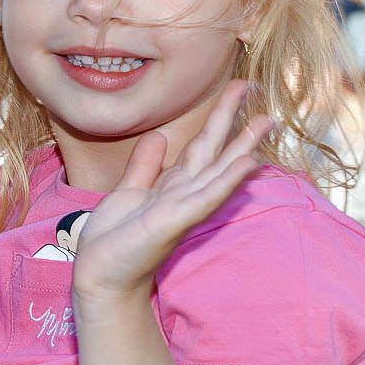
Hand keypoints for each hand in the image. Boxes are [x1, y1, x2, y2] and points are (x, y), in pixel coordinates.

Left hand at [71, 82, 271, 304]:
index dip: (219, 117)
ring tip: (265, 120)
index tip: (237, 89)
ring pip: (218, 170)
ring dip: (242, 146)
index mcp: (173, 185)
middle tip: (255, 88)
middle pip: (214, 151)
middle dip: (234, 121)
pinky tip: (247, 163)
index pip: (202, 146)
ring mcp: (183, 207)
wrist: (99, 276)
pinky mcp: (174, 221)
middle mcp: (184, 194)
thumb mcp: (126, 193)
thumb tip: (160, 137)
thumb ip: (144, 167)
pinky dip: (227, 180)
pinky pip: (206, 197)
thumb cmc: (113, 241)